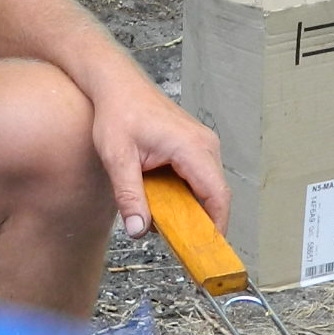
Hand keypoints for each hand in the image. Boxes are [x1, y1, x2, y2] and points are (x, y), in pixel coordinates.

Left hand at [89, 72, 226, 238]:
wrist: (116, 83)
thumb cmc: (117, 112)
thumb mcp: (117, 158)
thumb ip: (129, 195)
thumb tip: (138, 230)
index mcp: (191, 146)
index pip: (217, 195)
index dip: (216, 226)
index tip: (207, 250)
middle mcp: (205, 144)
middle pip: (216, 194)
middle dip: (202, 222)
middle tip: (182, 245)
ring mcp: (203, 143)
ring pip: (208, 187)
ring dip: (192, 208)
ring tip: (167, 224)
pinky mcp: (195, 145)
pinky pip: (200, 177)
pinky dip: (187, 195)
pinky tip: (164, 203)